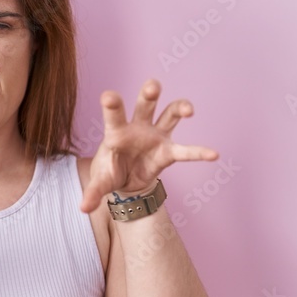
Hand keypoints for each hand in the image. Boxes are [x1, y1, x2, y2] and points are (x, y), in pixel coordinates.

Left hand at [79, 79, 218, 213]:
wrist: (126, 182)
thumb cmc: (110, 173)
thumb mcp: (100, 182)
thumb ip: (93, 192)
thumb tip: (83, 209)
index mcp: (116, 131)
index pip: (114, 115)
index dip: (112, 104)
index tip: (108, 96)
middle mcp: (138, 127)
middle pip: (145, 104)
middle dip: (149, 94)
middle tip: (153, 87)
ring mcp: (156, 135)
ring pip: (169, 114)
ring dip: (180, 108)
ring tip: (189, 110)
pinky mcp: (168, 150)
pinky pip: (186, 150)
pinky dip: (199, 152)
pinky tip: (213, 154)